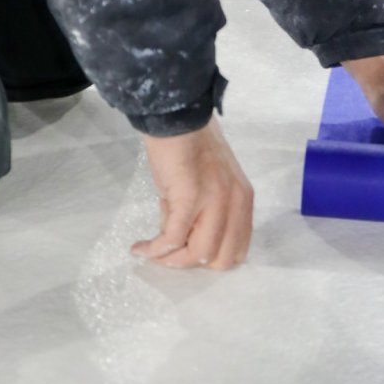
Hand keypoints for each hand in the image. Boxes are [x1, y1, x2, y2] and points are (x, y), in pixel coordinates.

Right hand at [132, 118, 253, 269]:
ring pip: (198, 254)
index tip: (187, 254)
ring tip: (153, 252)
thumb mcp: (210, 186)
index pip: (238, 249)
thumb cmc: (191, 149)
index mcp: (243, 200)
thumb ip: (204, 214)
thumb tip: (179, 242)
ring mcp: (215, 201)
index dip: (212, 258)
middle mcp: (235, 204)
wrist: (177, 119)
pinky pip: (172, 238)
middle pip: (222, 259)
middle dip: (192, 263)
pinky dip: (154, 249)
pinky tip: (140, 248)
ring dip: (172, 260)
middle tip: (169, 255)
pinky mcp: (189, 198)